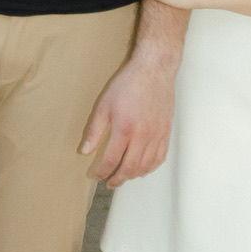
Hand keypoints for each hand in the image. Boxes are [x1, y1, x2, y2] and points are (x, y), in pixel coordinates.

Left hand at [79, 50, 174, 186]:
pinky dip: (150, 168)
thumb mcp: (104, 103)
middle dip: (116, 179)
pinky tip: (142, 168)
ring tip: (122, 176)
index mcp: (124, 129)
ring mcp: (157, 135)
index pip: (111, 160)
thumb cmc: (128, 83)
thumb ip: (94, 130)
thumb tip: (84, 151)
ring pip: (145, 167)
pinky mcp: (166, 132)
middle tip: (108, 182)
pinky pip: (159, 158)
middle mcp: (142, 136)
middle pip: (129, 169)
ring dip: (132, 176)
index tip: (94, 175)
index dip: (101, 172)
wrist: (154, 68)